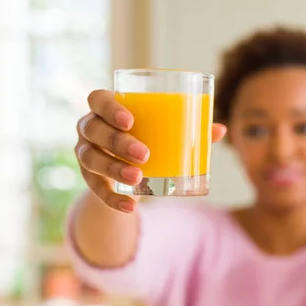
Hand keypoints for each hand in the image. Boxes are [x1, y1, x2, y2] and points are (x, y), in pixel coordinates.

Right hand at [75, 90, 226, 211]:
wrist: (130, 170)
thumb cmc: (149, 138)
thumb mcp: (164, 133)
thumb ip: (189, 129)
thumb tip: (220, 130)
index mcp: (106, 108)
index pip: (98, 99)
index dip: (110, 108)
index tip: (131, 121)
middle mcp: (89, 126)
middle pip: (93, 128)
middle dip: (117, 142)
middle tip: (144, 154)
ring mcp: (85, 151)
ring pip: (90, 158)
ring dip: (113, 169)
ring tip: (138, 178)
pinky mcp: (88, 177)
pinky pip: (94, 189)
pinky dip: (112, 199)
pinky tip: (130, 206)